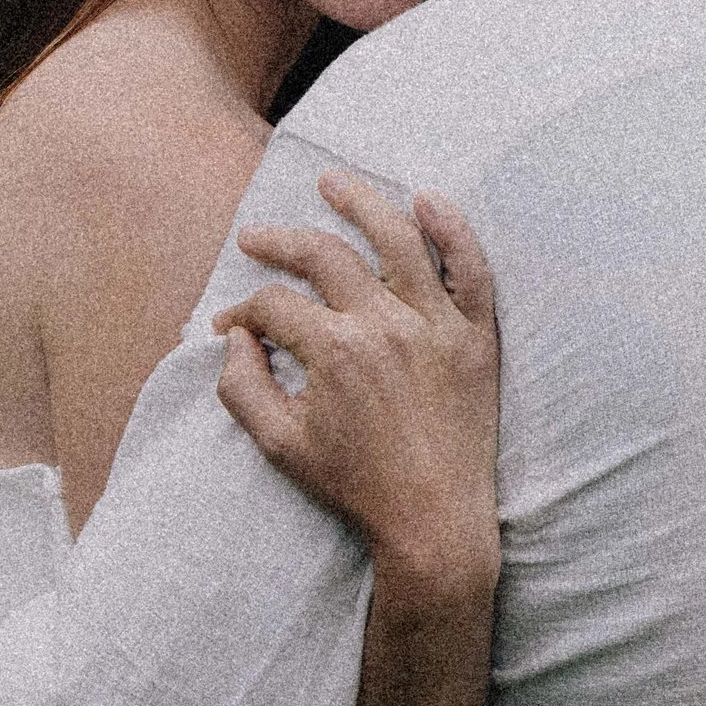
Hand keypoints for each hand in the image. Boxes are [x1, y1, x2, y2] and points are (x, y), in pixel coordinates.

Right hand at [212, 171, 500, 607]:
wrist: (434, 522)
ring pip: (398, 238)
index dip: (242, 311)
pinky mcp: (475, 336)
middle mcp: (383, 324)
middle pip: (323, 255)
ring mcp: (435, 325)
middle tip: (253, 238)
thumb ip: (243, 387)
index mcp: (333, 350)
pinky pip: (471, 268)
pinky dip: (453, 230)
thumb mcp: (279, 445)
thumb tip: (233, 338)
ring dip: (360, 202)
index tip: (230, 327)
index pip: (275, 304)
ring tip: (331, 182)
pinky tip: (427, 200)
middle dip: (278, 242)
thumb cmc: (355, 486)